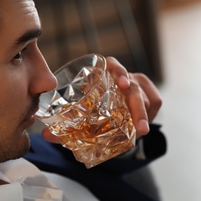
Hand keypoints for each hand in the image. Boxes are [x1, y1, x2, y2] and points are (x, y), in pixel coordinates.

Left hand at [41, 56, 161, 142]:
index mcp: (105, 74)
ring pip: (148, 96)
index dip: (118, 71)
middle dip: (139, 106)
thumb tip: (45, 135)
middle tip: (139, 126)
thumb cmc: (93, 109)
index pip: (113, 65)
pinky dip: (151, 114)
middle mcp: (123, 77)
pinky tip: (143, 126)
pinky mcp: (149, 95)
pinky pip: (156, 102)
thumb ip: (64, 125)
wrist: (110, 111)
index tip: (122, 84)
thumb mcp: (80, 115)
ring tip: (140, 130)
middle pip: (135, 85)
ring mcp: (138, 85)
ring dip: (144, 114)